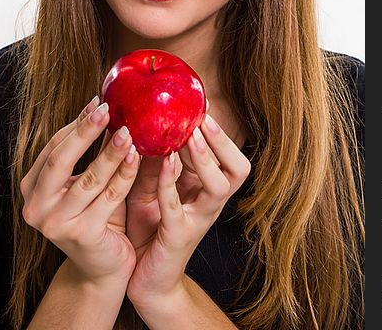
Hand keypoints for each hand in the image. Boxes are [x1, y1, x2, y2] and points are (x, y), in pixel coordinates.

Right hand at [20, 97, 140, 286]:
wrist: (103, 268)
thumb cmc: (96, 216)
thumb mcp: (86, 183)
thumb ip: (88, 153)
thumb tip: (103, 108)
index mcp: (32, 188)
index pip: (53, 148)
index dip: (76, 124)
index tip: (99, 102)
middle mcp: (37, 206)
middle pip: (62, 159)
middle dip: (86, 131)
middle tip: (109, 109)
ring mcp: (57, 223)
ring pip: (89, 178)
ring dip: (111, 151)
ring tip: (129, 131)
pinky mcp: (83, 234)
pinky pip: (109, 196)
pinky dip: (125, 174)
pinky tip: (137, 156)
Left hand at [124, 110, 251, 305]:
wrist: (144, 280)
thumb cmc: (148, 227)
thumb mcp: (151, 185)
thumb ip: (155, 159)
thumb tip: (145, 121)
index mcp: (207, 187)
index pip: (228, 156)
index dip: (219, 131)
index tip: (204, 102)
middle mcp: (210, 203)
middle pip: (237, 169)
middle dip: (223, 141)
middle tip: (204, 118)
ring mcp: (198, 220)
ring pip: (219, 186)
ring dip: (205, 158)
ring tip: (190, 137)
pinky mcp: (178, 237)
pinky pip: (178, 207)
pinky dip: (172, 184)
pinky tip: (166, 162)